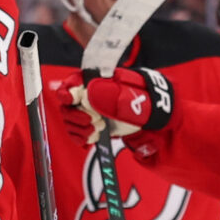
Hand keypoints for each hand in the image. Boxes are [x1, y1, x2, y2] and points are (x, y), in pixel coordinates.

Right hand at [53, 68, 174, 144]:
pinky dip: (81, 138)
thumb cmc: (143, 102)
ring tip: (97, 129)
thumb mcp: (130, 97)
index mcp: (96, 81)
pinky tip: (93, 138)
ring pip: (69, 121)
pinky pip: (76, 134)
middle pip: (66, 105)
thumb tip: (88, 93)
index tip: (71, 98)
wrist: (152, 117)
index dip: (67, 90)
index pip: (72, 82)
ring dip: (79, 128)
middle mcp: (88, 96)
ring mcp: (89, 112)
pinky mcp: (91, 127)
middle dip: (76, 115)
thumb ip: (110, 95)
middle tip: (93, 121)